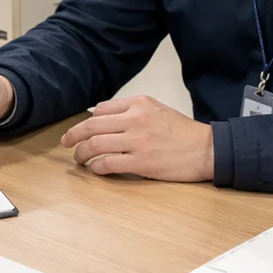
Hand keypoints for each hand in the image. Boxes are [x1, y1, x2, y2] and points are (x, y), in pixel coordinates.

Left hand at [60, 95, 213, 180]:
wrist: (206, 149)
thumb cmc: (182, 132)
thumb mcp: (157, 109)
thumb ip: (131, 111)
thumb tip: (102, 118)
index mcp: (139, 103)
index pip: (101, 109)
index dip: (88, 122)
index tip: (83, 130)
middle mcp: (135, 119)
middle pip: (91, 126)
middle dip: (73, 135)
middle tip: (65, 142)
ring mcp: (137, 141)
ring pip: (95, 145)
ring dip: (81, 153)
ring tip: (78, 159)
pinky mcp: (140, 162)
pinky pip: (107, 164)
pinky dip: (96, 167)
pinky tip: (95, 169)